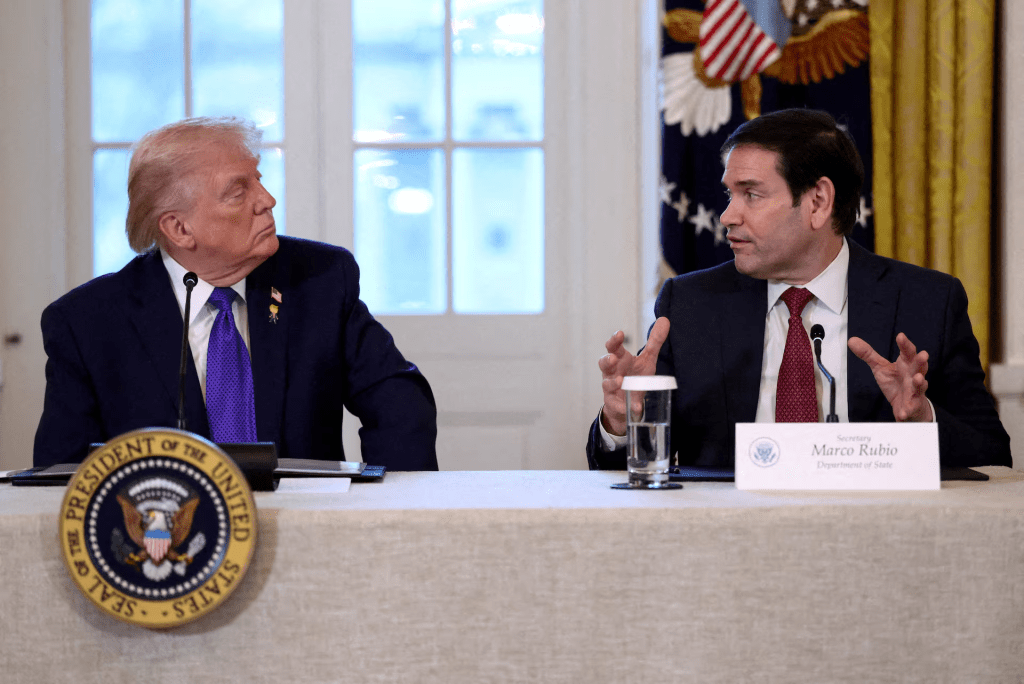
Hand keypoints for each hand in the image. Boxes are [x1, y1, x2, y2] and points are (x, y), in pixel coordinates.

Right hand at [598, 317, 670, 434]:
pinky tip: (635, 406)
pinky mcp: (615, 404)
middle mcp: (612, 372)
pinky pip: (618, 405)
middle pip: (604, 363)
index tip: (620, 334)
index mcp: (620, 359)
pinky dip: (627, 405)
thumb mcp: (648, 359)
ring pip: (606, 383)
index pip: (614, 347)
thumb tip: (665, 319)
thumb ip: (654, 341)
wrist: (629, 403)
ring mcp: (611, 388)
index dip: (615, 340)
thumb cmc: (636, 377)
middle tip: (613, 357)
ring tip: (620, 381)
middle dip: (607, 360)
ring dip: (612, 382)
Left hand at [848, 332, 932, 421]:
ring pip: (919, 386)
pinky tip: (904, 412)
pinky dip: (908, 410)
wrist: (907, 406)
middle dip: (920, 361)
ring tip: (918, 378)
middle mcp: (912, 375)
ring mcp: (914, 391)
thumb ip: (868, 354)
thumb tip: (852, 340)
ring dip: (920, 382)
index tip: (901, 336)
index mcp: (905, 365)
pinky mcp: (912, 405)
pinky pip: (911, 407)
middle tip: (923, 354)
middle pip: (918, 366)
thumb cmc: (896, 383)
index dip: (905, 344)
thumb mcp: (880, 368)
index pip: (907, 352)